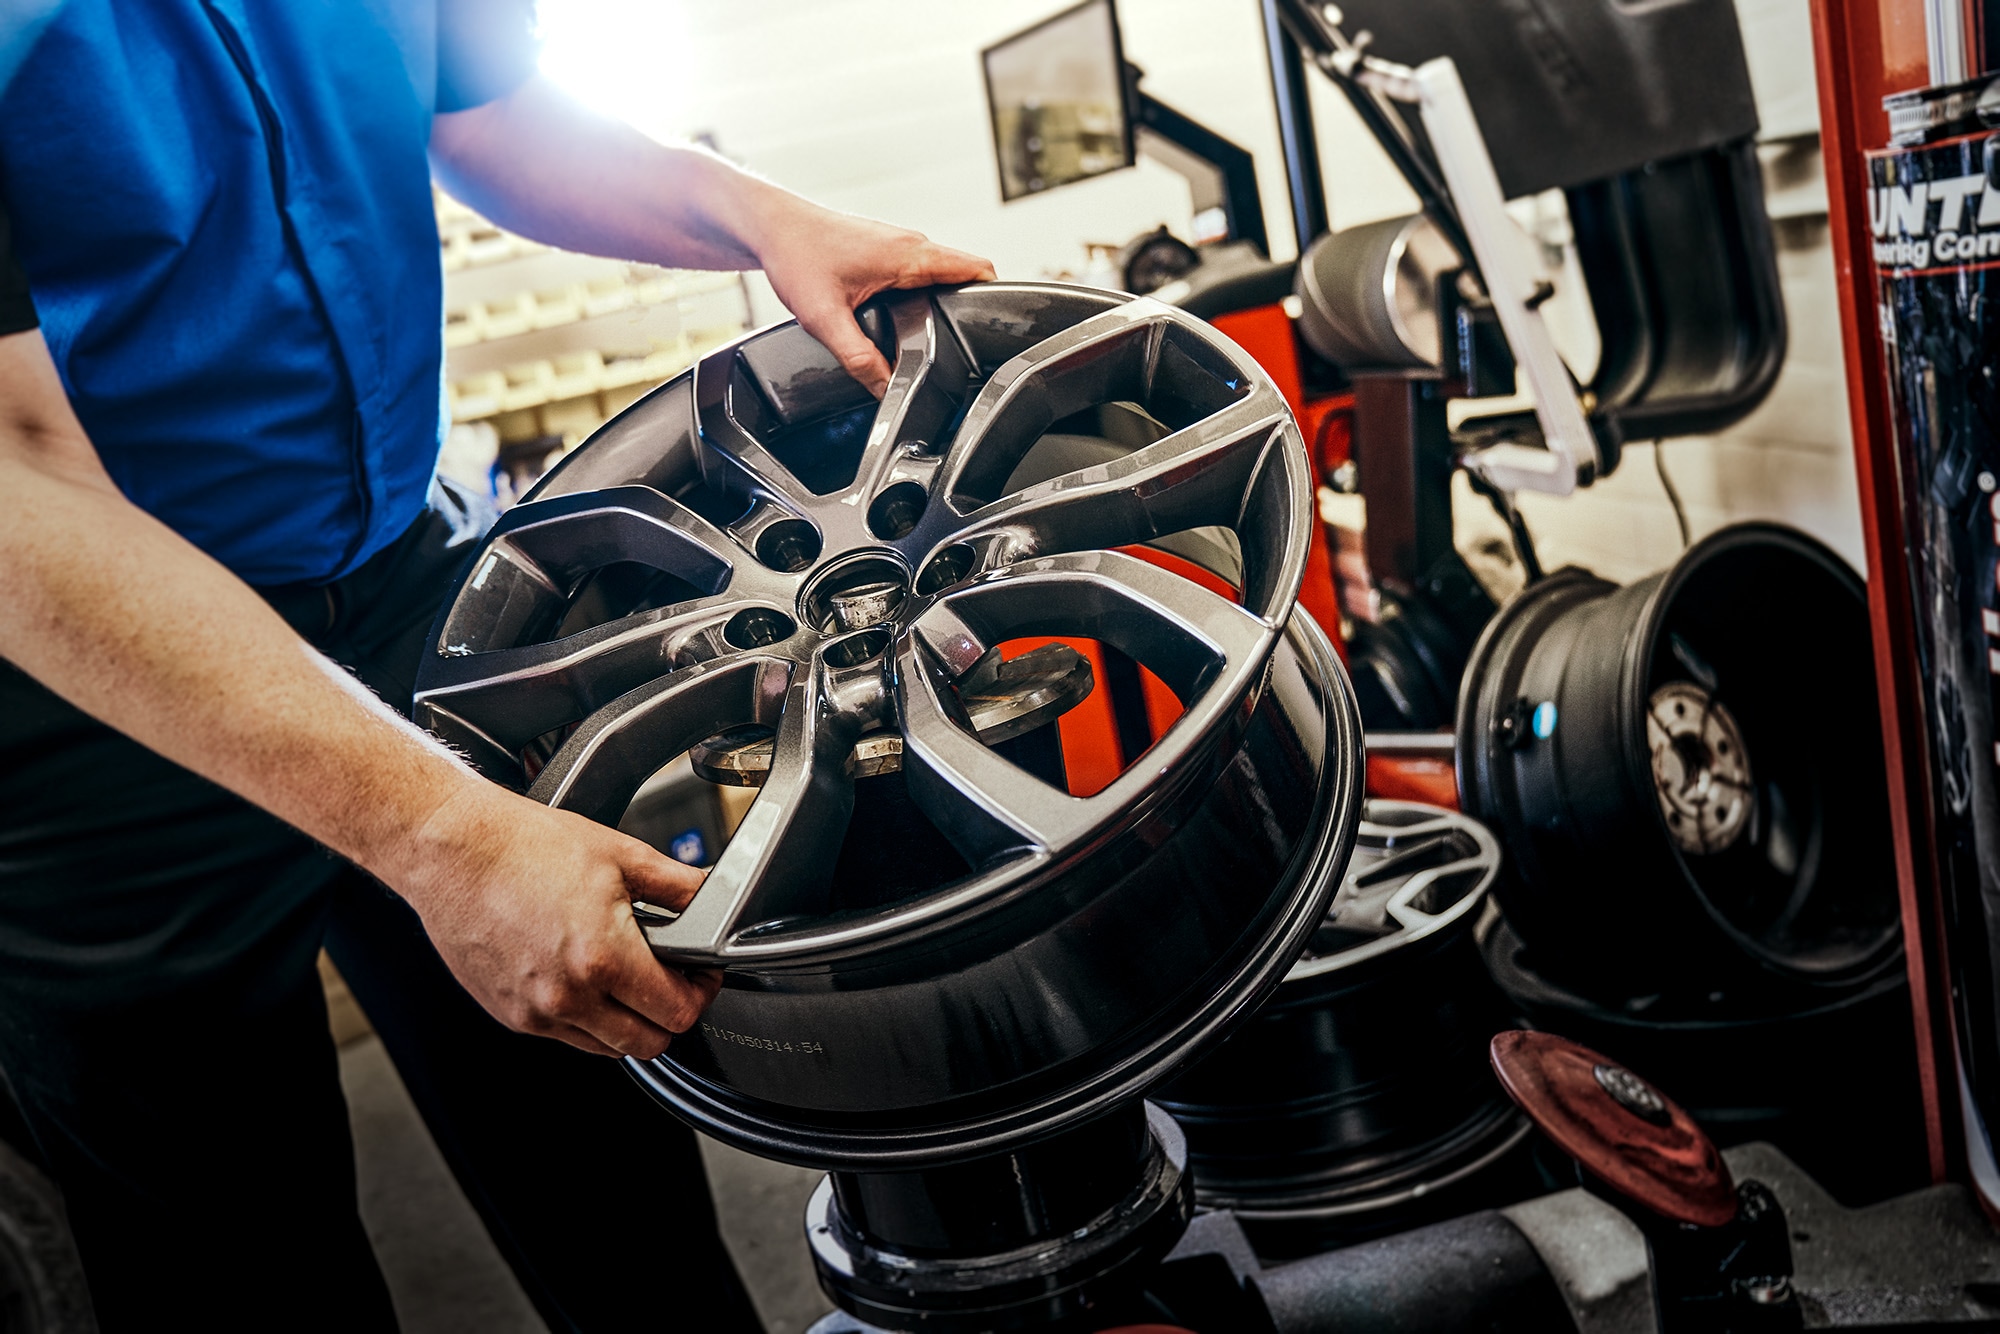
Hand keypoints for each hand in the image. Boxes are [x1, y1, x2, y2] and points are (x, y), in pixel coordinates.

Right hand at [397, 782, 719, 1058]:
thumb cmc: (525, 846)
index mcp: (604, 959)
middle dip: (669, 1014)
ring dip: (627, 1022)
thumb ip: (679, 886)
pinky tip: (584, 976)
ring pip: (608, 1047)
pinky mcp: (511, 1015)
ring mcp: (537, 1013)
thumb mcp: (620, 854)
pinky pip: (567, 1037)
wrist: (452, 849)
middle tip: (670, 978)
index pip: (678, 1013)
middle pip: (648, 1044)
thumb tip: (714, 898)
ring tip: (625, 974)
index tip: (699, 973)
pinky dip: (586, 1019)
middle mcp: (569, 997)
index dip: (700, 992)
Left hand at [756, 202, 994, 395]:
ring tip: (939, 337)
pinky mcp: (885, 250)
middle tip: (968, 347)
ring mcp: (899, 244)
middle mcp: (911, 245)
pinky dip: (925, 294)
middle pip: (965, 277)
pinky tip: (908, 320)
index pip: (978, 269)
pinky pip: (922, 272)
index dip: (997, 296)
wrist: (771, 226)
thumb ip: (859, 359)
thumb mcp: (825, 319)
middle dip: (971, 309)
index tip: (1001, 325)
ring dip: (946, 302)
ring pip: (942, 275)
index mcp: (910, 256)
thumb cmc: (796, 255)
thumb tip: (885, 391)